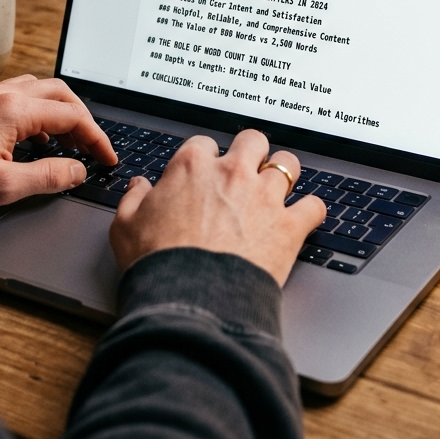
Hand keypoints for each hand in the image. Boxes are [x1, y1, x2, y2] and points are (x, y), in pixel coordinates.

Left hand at [0, 75, 115, 214]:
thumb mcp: (2, 187)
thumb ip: (47, 176)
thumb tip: (77, 170)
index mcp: (13, 111)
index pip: (71, 115)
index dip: (96, 137)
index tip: (106, 157)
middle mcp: (2, 94)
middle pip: (60, 93)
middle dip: (82, 119)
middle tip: (92, 146)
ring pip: (39, 89)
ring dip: (60, 111)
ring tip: (67, 142)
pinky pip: (19, 96)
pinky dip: (37, 112)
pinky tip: (34, 138)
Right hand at [109, 129, 325, 285]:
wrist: (190, 298)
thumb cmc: (157, 262)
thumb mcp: (125, 226)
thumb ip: (133, 198)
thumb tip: (139, 186)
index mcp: (192, 167)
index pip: (204, 143)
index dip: (205, 159)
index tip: (204, 174)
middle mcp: (232, 173)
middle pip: (253, 141)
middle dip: (250, 153)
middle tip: (246, 171)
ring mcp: (265, 196)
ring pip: (287, 164)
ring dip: (283, 174)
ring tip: (277, 188)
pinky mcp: (289, 226)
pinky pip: (314, 205)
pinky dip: (311, 211)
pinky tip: (303, 218)